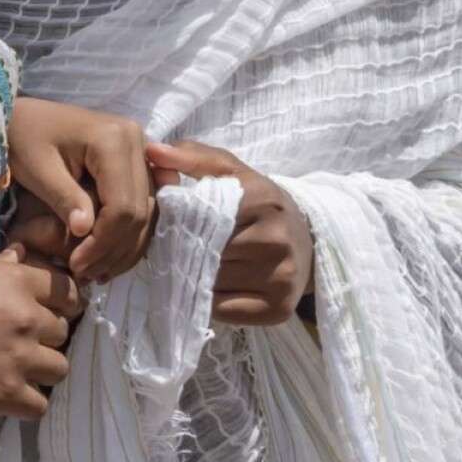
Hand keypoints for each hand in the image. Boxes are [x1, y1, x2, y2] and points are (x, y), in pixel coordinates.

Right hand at [0, 253, 84, 419]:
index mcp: (15, 280)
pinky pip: (41, 405)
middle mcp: (25, 317)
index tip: (49, 312)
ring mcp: (19, 358)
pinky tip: (9, 394)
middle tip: (22, 342)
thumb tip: (20, 257)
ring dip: (42, 370)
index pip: (67, 292)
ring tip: (17, 369)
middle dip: (47, 337)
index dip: (61, 303)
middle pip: (64, 331)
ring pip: (60, 368)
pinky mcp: (7, 394)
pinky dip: (28, 402)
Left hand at [7, 97, 154, 282]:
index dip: (103, 241)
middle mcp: (137, 140)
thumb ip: (65, 200)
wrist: (24, 116)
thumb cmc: (24, 138)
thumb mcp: (38, 170)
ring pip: (146, 211)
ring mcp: (140, 149)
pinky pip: (142, 203)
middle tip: (85, 273)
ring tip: (95, 270)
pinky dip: (127, 232)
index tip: (77, 264)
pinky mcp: (136, 160)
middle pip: (139, 211)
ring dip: (124, 246)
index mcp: (114, 139)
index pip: (122, 205)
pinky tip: (107, 254)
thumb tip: (84, 232)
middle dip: (113, 248)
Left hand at [147, 140, 311, 328]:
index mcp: (262, 199)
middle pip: (203, 250)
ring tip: (200, 266)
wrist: (309, 243)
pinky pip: (221, 310)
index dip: (179, 221)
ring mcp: (279, 276)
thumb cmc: (260, 206)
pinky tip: (214, 287)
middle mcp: (274, 238)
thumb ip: (193, 158)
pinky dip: (209, 300)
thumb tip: (152, 151)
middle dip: (184, 250)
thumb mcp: (233, 173)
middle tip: (180, 247)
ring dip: (195, 276)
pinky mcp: (277, 308)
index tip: (174, 222)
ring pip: (210, 281)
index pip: (199, 215)